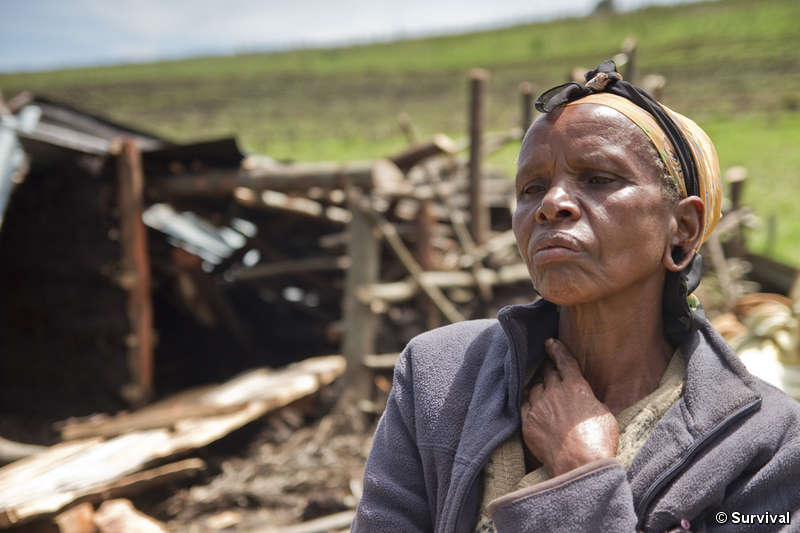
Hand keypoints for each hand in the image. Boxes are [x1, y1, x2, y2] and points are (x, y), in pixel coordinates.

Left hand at [521, 338, 618, 475]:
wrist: (579, 462)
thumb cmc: (599, 440)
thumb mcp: (603, 413)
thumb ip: (590, 400)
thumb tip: (585, 400)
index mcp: (575, 386)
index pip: (564, 361)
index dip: (557, 350)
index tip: (550, 342)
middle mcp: (553, 391)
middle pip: (547, 372)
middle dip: (547, 367)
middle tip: (547, 366)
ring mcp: (538, 406)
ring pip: (534, 388)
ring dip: (537, 387)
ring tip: (540, 389)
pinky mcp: (527, 422)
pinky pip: (524, 405)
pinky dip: (528, 402)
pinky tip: (530, 404)